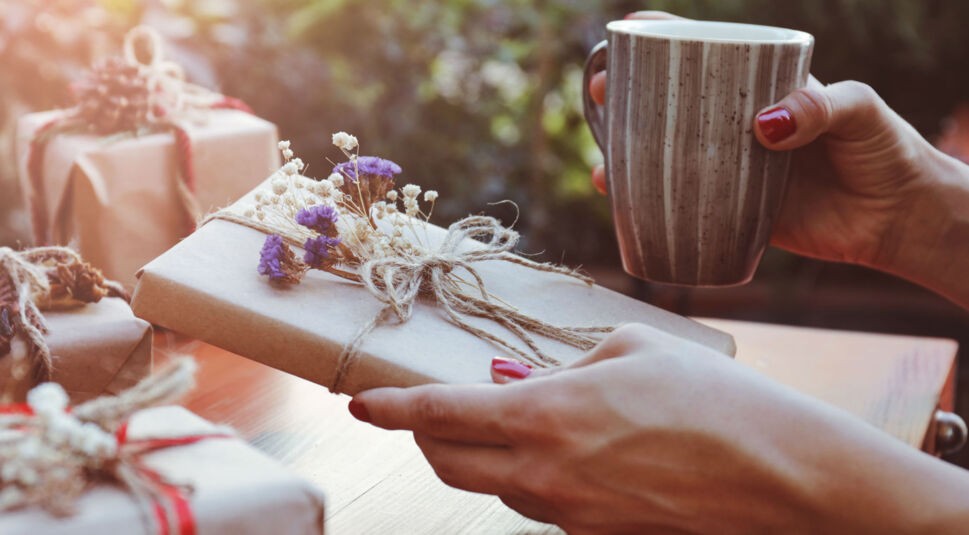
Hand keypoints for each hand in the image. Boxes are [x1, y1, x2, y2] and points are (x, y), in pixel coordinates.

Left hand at [350, 324, 968, 532]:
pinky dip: (533, 478)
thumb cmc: (716, 400)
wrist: (785, 478)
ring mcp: (569, 516)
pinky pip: (542, 506)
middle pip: (449, 463)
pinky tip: (573, 454)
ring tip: (518, 424)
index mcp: (545, 416)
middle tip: (433, 413)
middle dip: (427, 437)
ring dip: (485, 457)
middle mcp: (544, 475)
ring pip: (495, 488)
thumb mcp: (634, 350)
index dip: (391, 409)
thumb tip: (536, 384)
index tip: (363, 403)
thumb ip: (569, 364)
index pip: (438, 415)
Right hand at [588, 13, 968, 280]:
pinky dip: (649, 206)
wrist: (897, 219)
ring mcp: (731, 169)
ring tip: (604, 165)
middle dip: (627, 97)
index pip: (708, 54)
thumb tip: (762, 127)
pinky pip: (682, 206)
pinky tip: (624, 203)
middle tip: (600, 93)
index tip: (629, 35)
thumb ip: (820, 106)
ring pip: (666, 157)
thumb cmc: (885, 150)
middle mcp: (737, 125)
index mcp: (762, 88)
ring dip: (627, 157)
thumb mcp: (860, 111)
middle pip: (670, 105)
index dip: (664, 42)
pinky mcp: (733, 211)